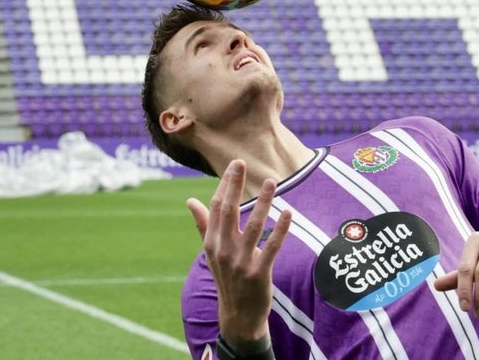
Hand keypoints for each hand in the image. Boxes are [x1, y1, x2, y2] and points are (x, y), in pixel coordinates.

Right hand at [186, 159, 290, 343]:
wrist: (238, 315)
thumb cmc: (226, 278)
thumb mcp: (211, 252)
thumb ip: (203, 225)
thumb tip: (190, 200)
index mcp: (212, 243)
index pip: (217, 207)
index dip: (225, 184)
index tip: (234, 165)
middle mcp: (223, 250)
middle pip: (229, 211)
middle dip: (235, 185)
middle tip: (242, 162)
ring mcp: (240, 262)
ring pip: (254, 225)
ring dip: (263, 202)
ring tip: (272, 182)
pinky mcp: (258, 273)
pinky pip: (272, 246)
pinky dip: (281, 229)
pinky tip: (289, 212)